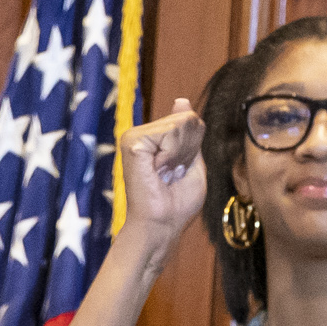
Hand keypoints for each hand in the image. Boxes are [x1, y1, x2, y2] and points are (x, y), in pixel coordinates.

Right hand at [115, 101, 211, 275]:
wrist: (163, 225)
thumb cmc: (178, 202)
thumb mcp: (192, 160)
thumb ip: (189, 132)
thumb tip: (181, 100)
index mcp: (153, 138)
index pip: (190, 120)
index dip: (195, 146)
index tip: (179, 170)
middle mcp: (140, 133)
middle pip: (188, 119)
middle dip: (190, 149)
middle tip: (172, 173)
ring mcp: (134, 136)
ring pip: (180, 124)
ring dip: (181, 153)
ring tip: (165, 173)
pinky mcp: (132, 141)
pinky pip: (170, 132)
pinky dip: (173, 154)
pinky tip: (159, 170)